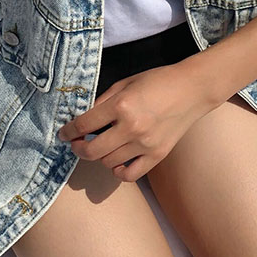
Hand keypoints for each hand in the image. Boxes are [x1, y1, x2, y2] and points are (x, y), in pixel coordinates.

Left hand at [56, 60, 217, 181]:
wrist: (192, 89)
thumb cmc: (157, 81)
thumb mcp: (124, 83)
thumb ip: (102, 101)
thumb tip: (83, 118)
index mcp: (121, 105)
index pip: (84, 125)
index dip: (68, 131)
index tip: (63, 134)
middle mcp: (132, 128)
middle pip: (92, 150)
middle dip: (78, 148)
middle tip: (76, 144)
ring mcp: (145, 145)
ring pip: (108, 162)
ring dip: (99, 156)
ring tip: (102, 146)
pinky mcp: (157, 156)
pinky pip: (130, 175)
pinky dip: (118, 171)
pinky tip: (116, 161)